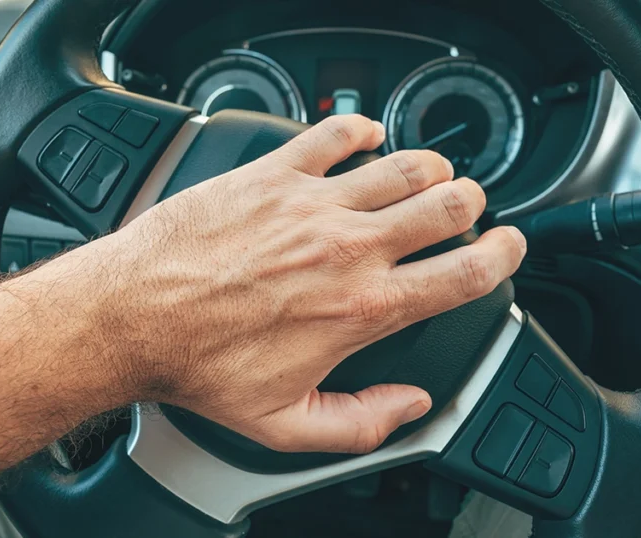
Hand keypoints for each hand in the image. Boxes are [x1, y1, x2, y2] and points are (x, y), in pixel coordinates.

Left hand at [77, 115, 526, 453]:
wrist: (133, 316)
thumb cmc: (200, 366)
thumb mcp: (285, 425)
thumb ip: (362, 423)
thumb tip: (410, 406)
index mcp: (364, 308)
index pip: (466, 273)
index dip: (503, 255)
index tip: (507, 247)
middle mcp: (349, 248)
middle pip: (448, 206)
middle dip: (470, 205)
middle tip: (465, 210)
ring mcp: (313, 203)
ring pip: (406, 165)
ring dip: (430, 168)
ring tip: (428, 175)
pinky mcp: (274, 173)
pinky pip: (335, 135)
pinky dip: (361, 131)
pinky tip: (364, 139)